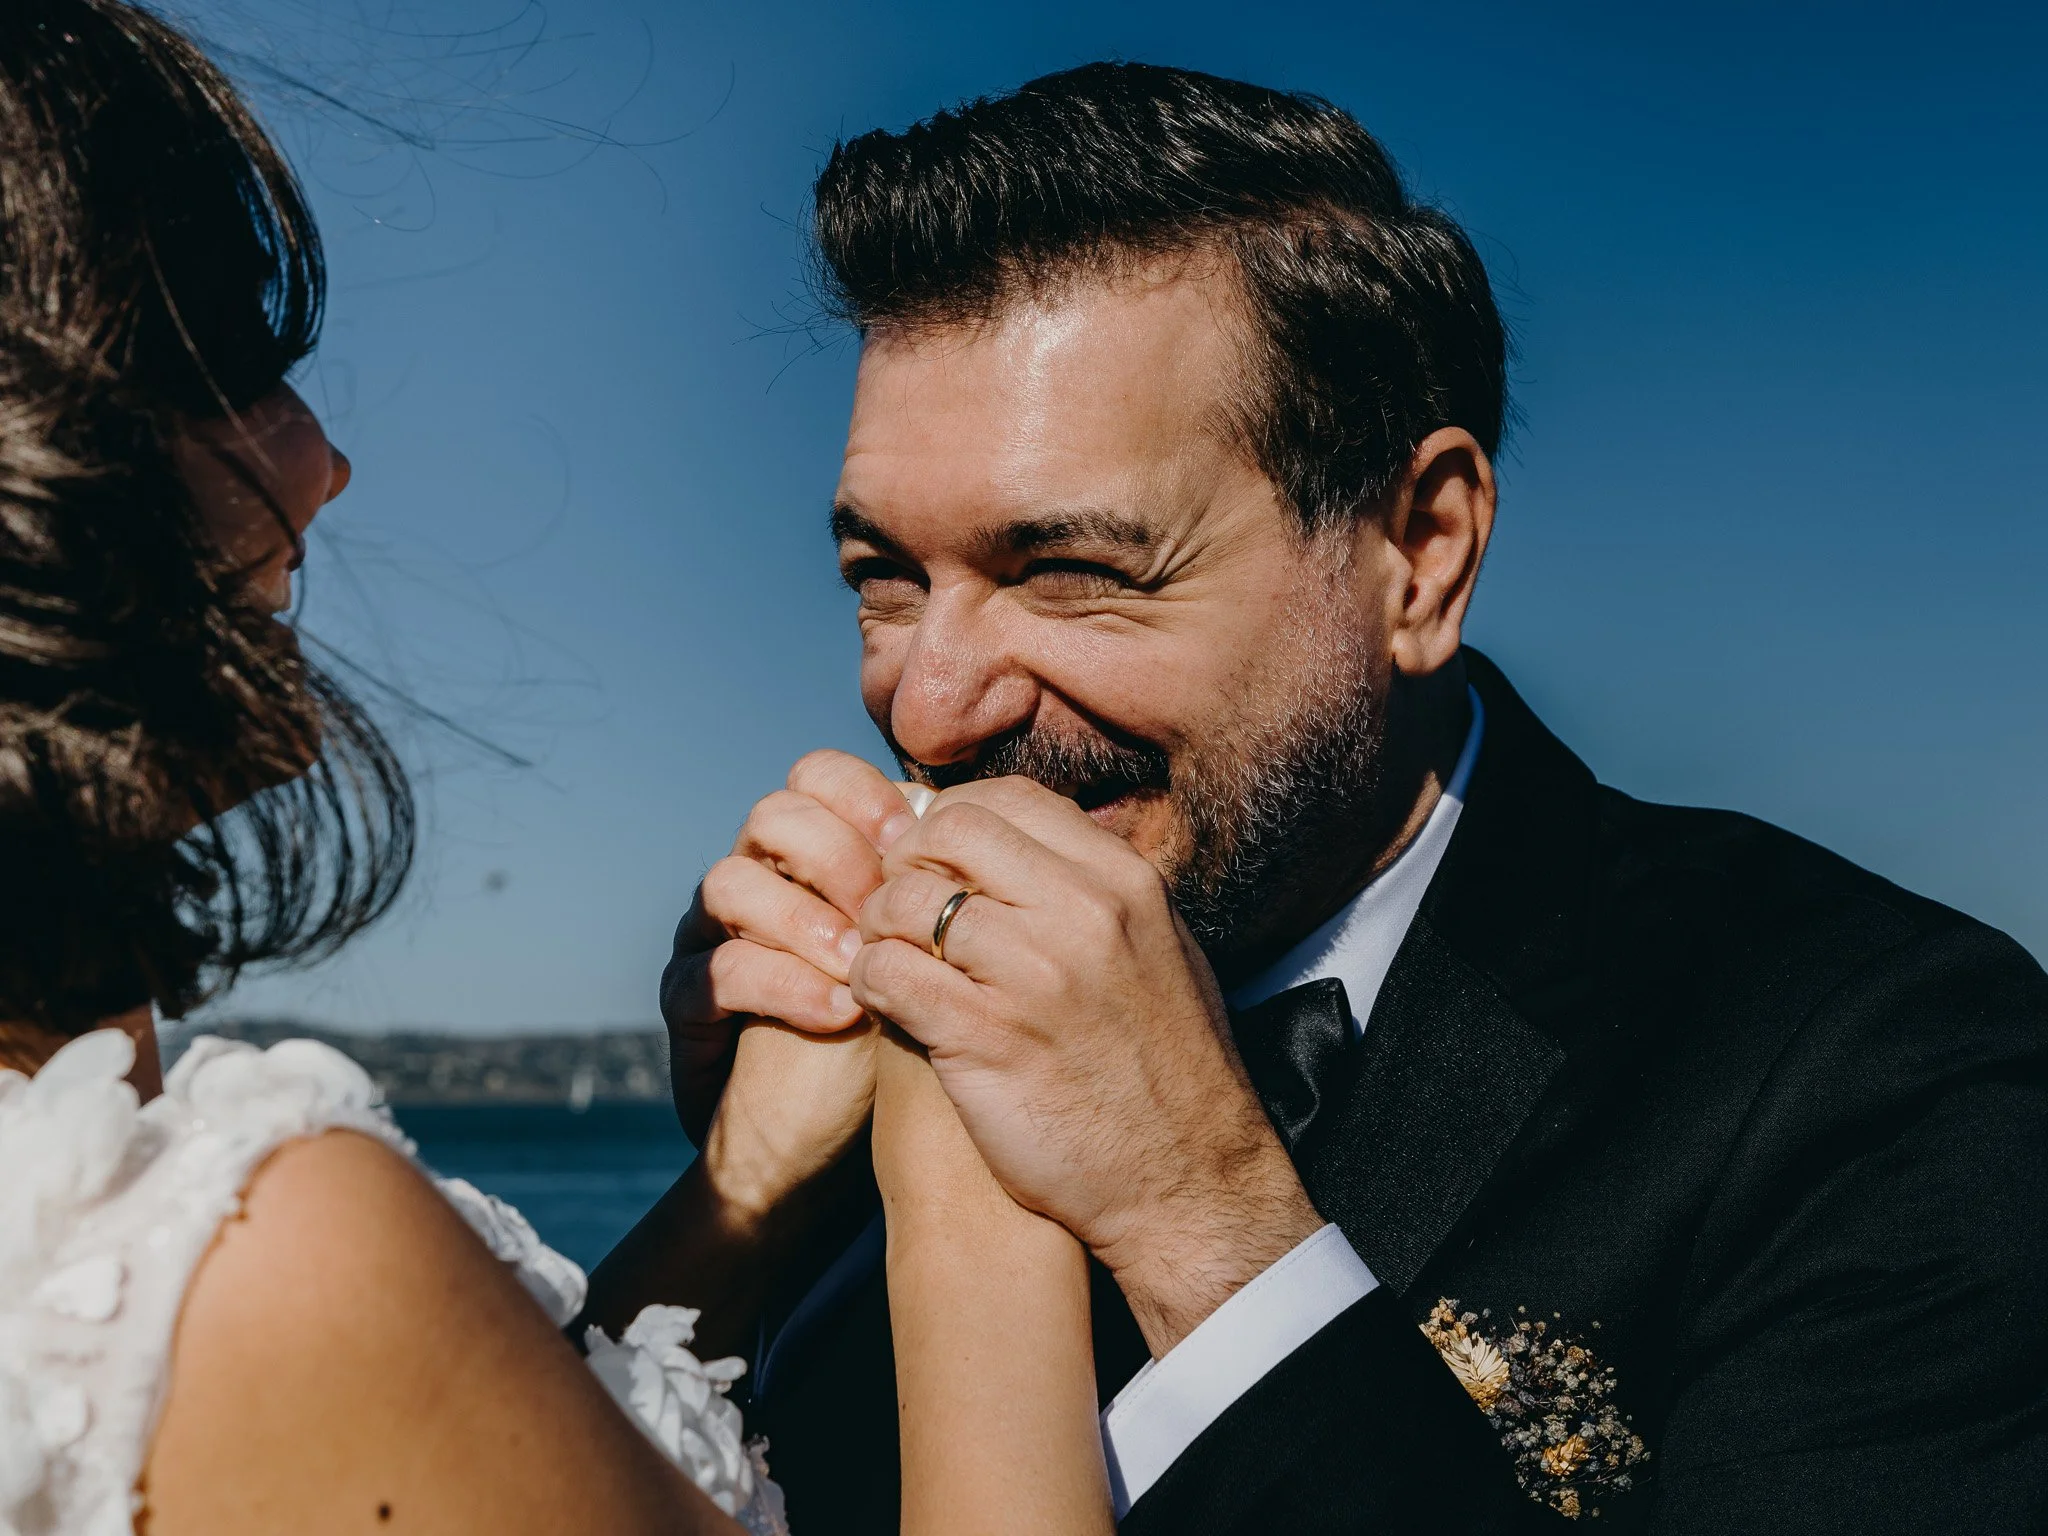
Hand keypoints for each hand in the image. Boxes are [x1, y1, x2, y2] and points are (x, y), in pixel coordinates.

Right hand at [660, 750, 916, 1215]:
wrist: (821, 1142)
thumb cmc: (890, 1040)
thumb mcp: (925, 957)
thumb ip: (937, 892)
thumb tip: (995, 823)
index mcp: (810, 857)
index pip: (817, 779)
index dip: (863, 795)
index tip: (915, 840)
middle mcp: (756, 882)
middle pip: (771, 816)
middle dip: (834, 851)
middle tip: (884, 900)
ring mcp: (712, 940)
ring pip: (729, 883)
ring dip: (803, 917)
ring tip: (860, 964)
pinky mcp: (690, 1006)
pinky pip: (716, 971)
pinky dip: (783, 985)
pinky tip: (839, 1013)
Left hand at [848, 777, 1323, 1354]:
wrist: (1186, 1183)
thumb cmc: (1165, 1073)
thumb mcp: (1160, 952)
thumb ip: (1096, 893)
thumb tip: (1030, 846)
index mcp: (1123, 882)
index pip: (1008, 798)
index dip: (955, 822)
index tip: (940, 864)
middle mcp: (1080, 913)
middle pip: (948, 831)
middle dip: (907, 863)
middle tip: (901, 909)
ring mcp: (1031, 973)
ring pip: (903, 899)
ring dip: (879, 927)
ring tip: (891, 959)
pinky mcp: (984, 1038)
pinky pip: (886, 973)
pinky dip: (870, 982)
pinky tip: (887, 1004)